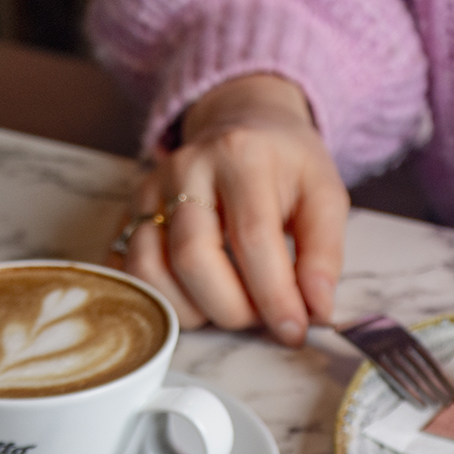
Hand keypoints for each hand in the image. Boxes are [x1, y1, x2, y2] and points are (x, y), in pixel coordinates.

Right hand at [109, 73, 348, 346]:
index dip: (274, 296)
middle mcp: (186, 168)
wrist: (241, 122)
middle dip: (231, 309)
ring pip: (150, 270)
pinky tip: (196, 300)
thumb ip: (324, 253)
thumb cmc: (285, 165)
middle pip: (192, 258)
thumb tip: (317, 311)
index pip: (252, 237)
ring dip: (192, 310)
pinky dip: (162, 301)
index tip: (294, 331)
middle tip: (260, 318)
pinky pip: (129, 273)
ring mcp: (150, 191)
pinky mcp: (130, 213)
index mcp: (241, 156)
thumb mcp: (324, 195)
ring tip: (229, 307)